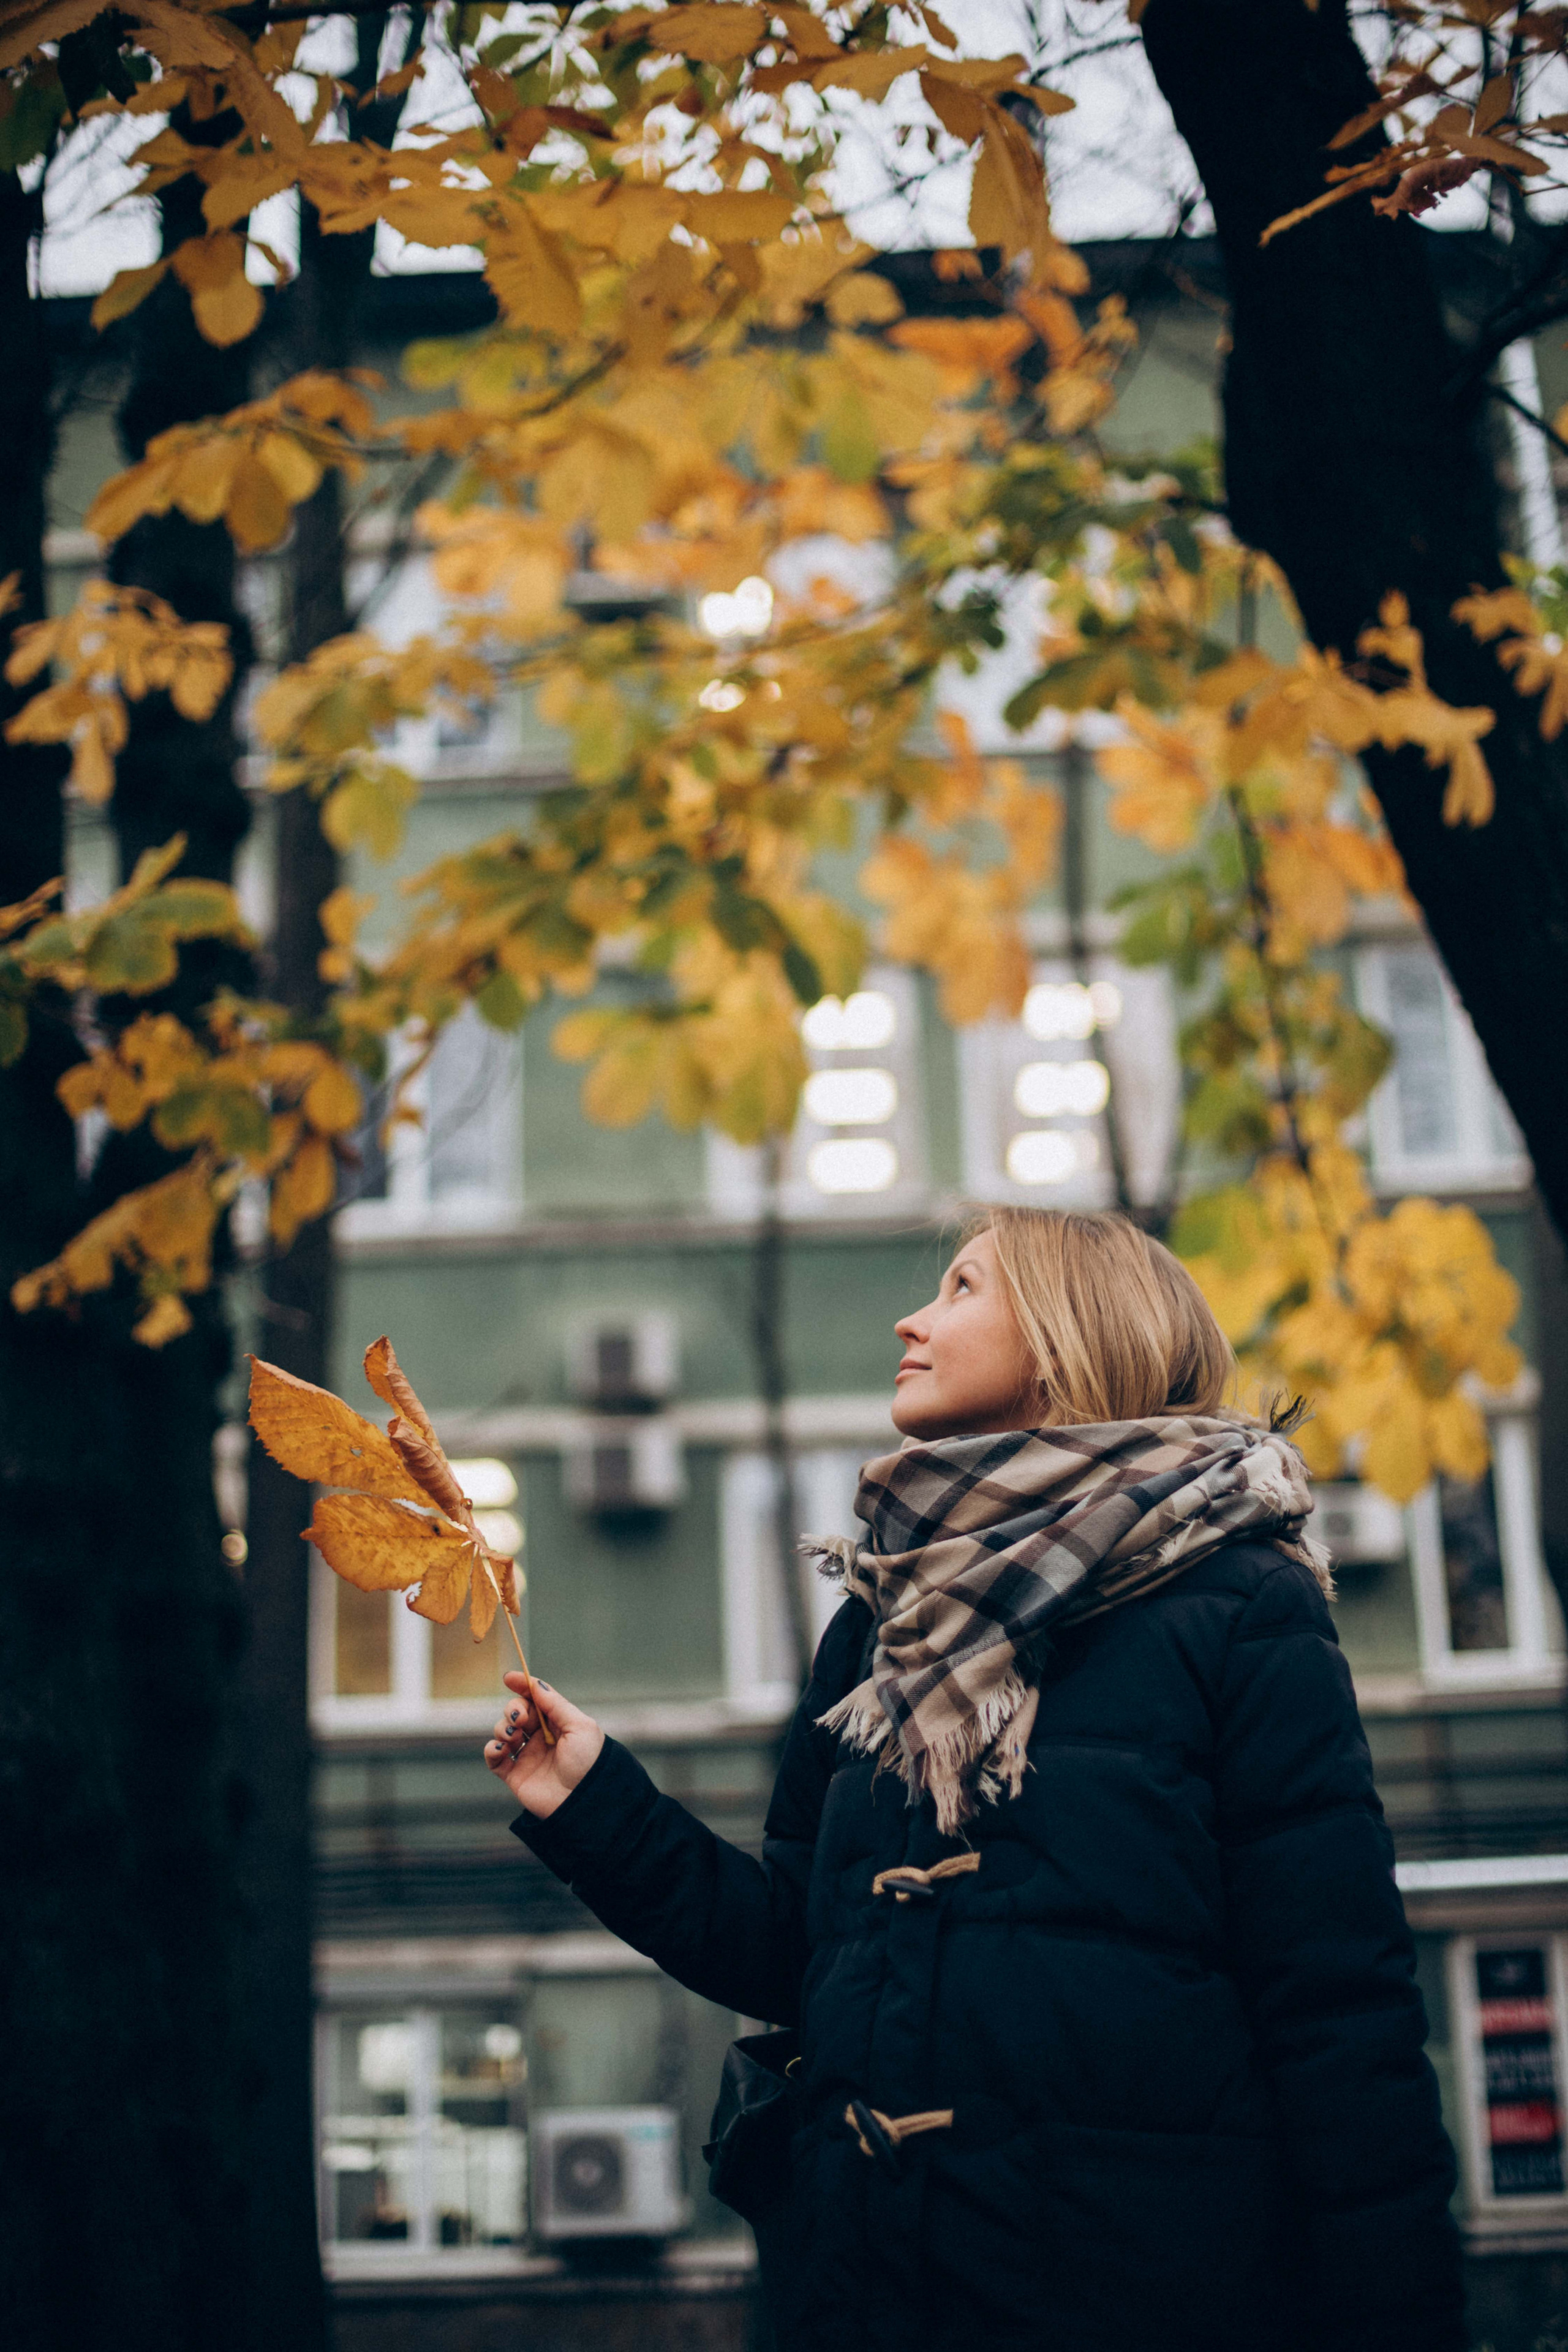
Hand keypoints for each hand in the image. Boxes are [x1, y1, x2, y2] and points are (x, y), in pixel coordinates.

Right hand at [485, 1673, 603, 1818]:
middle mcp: (541, 1738)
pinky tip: (501, 1749)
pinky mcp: (515, 1775)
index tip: (509, 1678)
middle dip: (514, 1709)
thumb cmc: (589, 1763)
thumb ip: (555, 1705)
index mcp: (559, 1723)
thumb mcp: (580, 1726)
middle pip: (517, 1712)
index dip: (522, 1686)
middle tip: (521, 1719)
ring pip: (503, 1731)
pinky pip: (494, 1757)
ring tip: (514, 1736)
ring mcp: (527, 1756)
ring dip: (503, 1727)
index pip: (537, 1699)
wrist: (584, 1802)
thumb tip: (535, 1685)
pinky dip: (492, 1749)